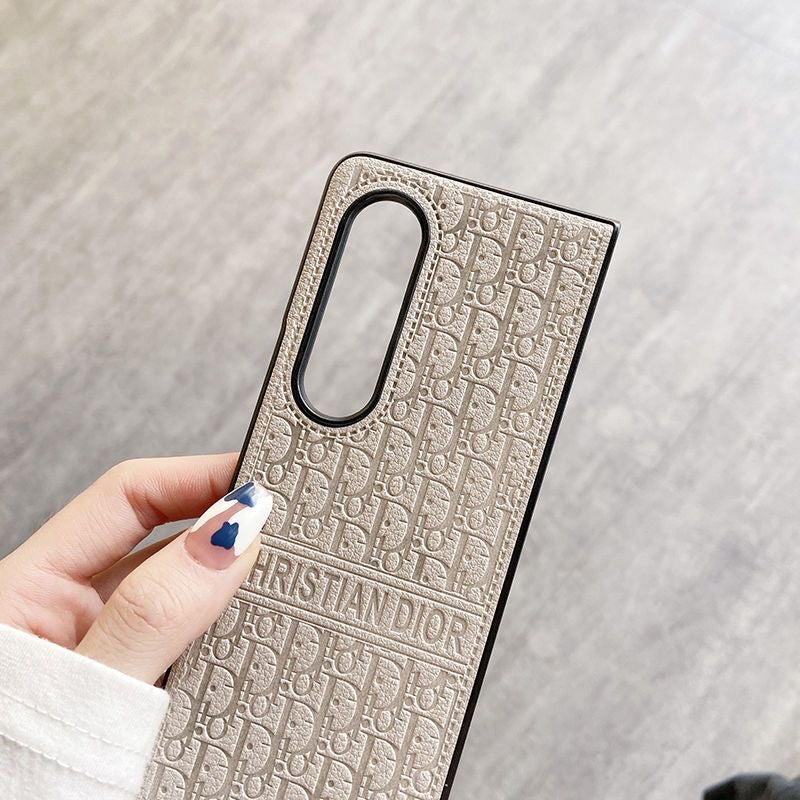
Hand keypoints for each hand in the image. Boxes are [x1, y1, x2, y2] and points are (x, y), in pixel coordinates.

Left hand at [0, 455, 271, 683]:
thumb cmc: (18, 776)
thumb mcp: (82, 694)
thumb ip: (150, 617)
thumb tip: (228, 537)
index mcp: (29, 592)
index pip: (126, 497)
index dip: (198, 477)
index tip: (261, 483)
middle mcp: (66, 613)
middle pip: (162, 538)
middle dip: (225, 525)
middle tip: (285, 529)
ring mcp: (103, 651)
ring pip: (182, 590)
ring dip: (231, 584)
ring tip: (278, 583)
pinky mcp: (133, 689)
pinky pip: (190, 640)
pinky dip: (229, 631)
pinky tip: (256, 636)